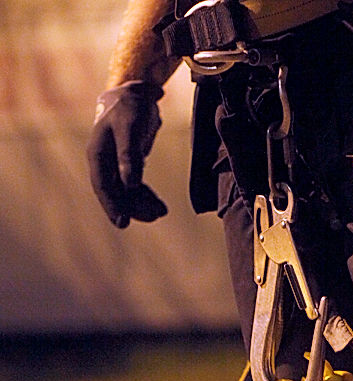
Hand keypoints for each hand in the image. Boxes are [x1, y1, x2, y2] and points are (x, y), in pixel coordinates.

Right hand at [87, 80, 167, 227]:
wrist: (134, 91)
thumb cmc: (130, 106)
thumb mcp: (130, 128)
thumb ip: (129, 155)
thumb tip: (131, 185)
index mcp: (98, 154)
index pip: (102, 185)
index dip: (112, 205)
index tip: (123, 223)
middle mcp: (104, 162)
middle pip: (115, 193)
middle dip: (133, 207)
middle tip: (155, 216)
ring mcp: (115, 164)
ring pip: (126, 192)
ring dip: (142, 204)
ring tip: (161, 212)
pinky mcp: (128, 165)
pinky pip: (134, 187)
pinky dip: (146, 197)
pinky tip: (159, 206)